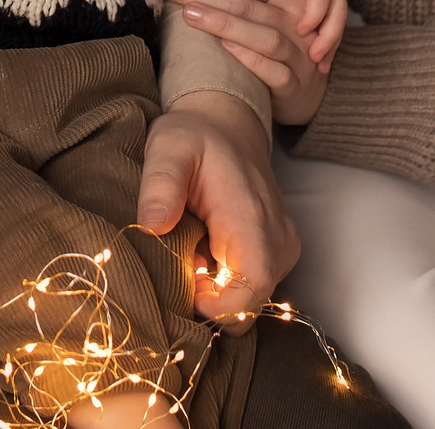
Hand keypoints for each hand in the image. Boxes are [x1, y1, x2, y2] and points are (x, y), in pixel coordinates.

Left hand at [135, 89, 297, 325]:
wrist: (227, 126)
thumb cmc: (196, 138)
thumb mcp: (168, 149)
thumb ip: (161, 185)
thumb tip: (152, 226)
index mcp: (253, 220)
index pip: (249, 293)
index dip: (213, 308)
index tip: (181, 286)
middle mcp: (278, 242)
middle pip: (247, 306)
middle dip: (207, 301)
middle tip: (177, 263)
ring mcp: (282, 249)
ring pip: (248, 300)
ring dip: (213, 291)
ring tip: (188, 252)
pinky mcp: (277, 253)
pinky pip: (249, 287)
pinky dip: (221, 282)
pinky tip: (201, 253)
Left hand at [145, 0, 331, 126]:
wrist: (310, 89)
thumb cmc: (279, 39)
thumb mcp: (266, 4)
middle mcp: (292, 19)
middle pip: (242, 0)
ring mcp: (296, 53)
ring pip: (262, 35)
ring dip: (224, 22)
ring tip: (187, 13)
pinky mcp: (295, 84)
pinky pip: (275, 71)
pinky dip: (251, 59)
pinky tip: (225, 48)